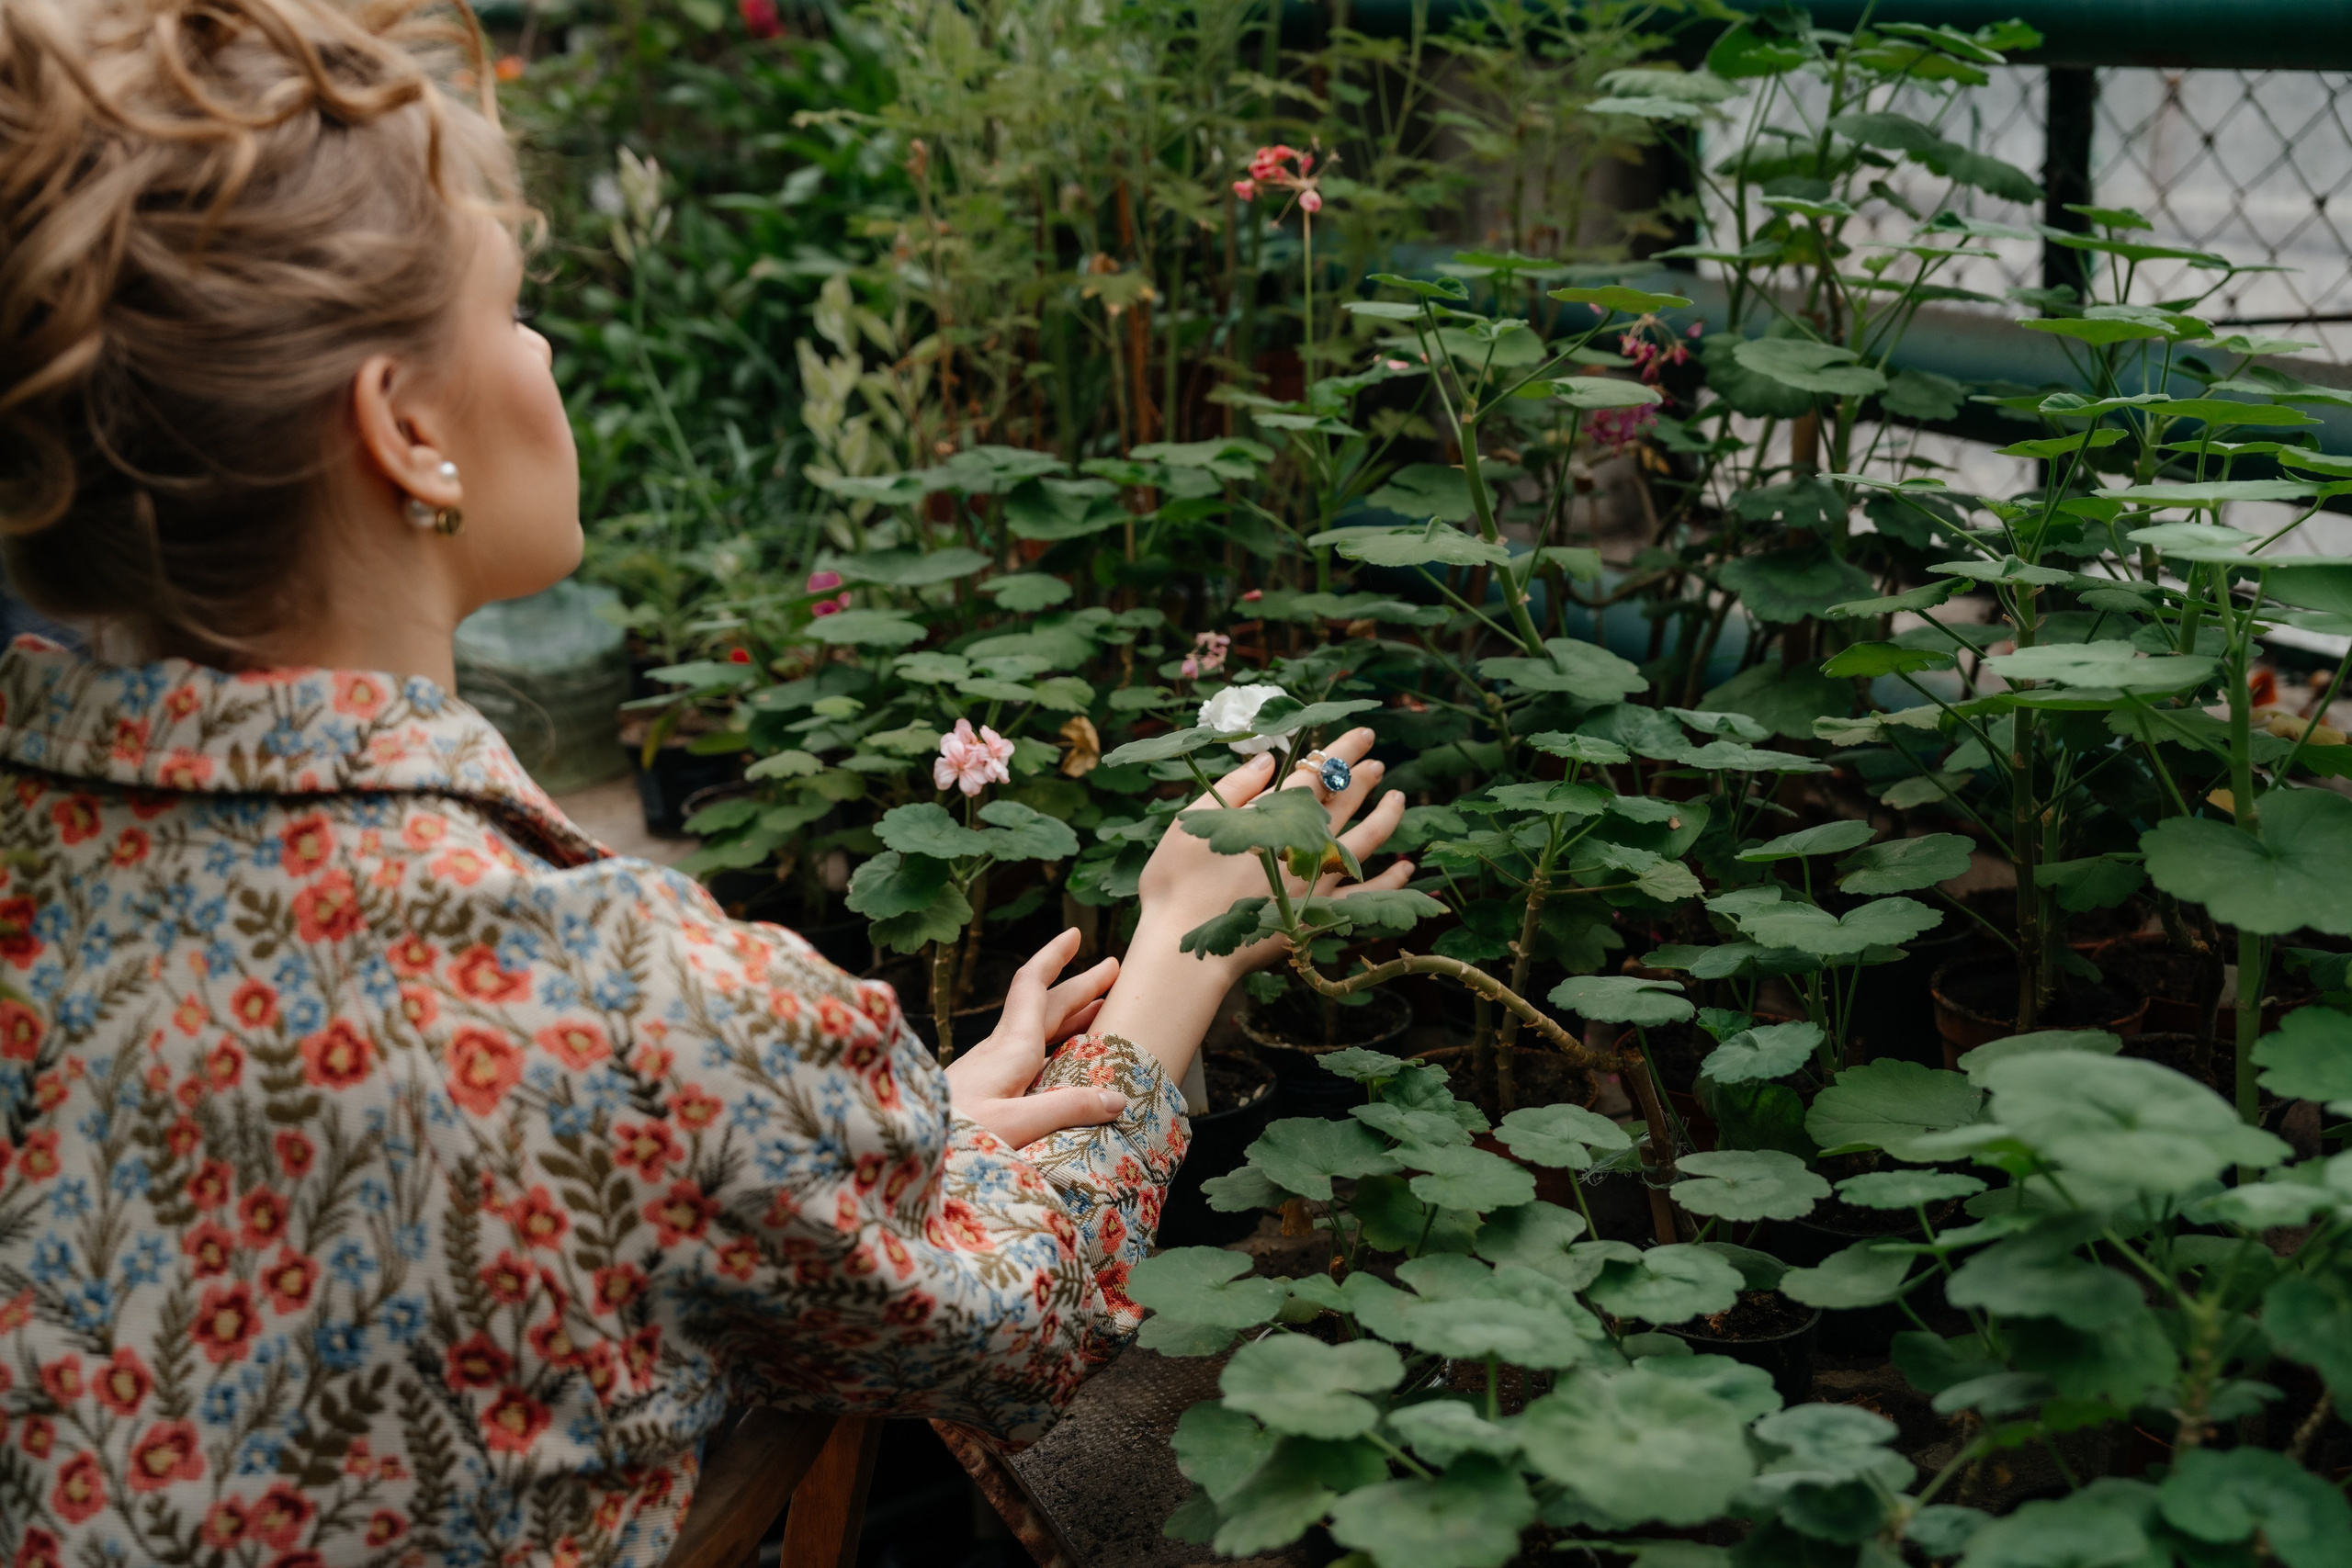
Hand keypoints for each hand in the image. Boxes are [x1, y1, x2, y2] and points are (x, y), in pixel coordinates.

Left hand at [944, 928, 1127, 1146]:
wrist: (905, 1149)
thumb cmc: (955, 1136)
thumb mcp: (1016, 1124)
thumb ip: (1067, 1109)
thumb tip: (1117, 1098)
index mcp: (1011, 1047)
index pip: (1033, 986)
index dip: (1053, 957)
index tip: (1074, 934)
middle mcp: (999, 1050)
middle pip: (1043, 1005)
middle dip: (1078, 986)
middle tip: (1112, 969)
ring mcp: (989, 1069)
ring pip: (1036, 1029)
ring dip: (1069, 1015)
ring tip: (1101, 1010)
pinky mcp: (983, 1090)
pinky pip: (1028, 1054)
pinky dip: (1055, 1045)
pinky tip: (1063, 1060)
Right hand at [1135, 725, 1414, 976]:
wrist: (1184, 947)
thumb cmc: (1176, 882)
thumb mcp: (1193, 821)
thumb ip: (1235, 787)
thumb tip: (1268, 760)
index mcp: (1273, 814)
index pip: (1319, 772)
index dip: (1344, 750)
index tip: (1364, 735)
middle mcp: (1304, 841)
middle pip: (1345, 801)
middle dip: (1363, 777)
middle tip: (1377, 763)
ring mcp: (1317, 878)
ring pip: (1366, 840)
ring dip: (1386, 815)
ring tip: (1399, 797)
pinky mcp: (1320, 914)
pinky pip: (1366, 895)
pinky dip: (1390, 879)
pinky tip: (1406, 866)